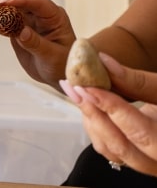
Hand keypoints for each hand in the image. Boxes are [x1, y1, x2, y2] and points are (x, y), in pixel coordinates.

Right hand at [0, 0, 75, 89]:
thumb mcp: (51, 56)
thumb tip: (22, 32)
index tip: (4, 3)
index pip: (36, 2)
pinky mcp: (17, 25)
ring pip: (10, 1)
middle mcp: (40, 13)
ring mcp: (28, 17)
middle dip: (5, 0)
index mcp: (54, 16)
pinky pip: (4, 14)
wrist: (55, 74)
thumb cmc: (60, 65)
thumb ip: (36, 43)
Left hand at [60, 54, 156, 176]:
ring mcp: (147, 162)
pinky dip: (96, 126)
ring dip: (92, 120)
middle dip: (95, 115)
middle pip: (121, 146)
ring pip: (112, 150)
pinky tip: (88, 104)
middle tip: (76, 88)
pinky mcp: (136, 156)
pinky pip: (110, 148)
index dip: (113, 110)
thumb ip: (140, 81)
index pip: (142, 134)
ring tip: (79, 92)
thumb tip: (104, 62)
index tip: (90, 87)